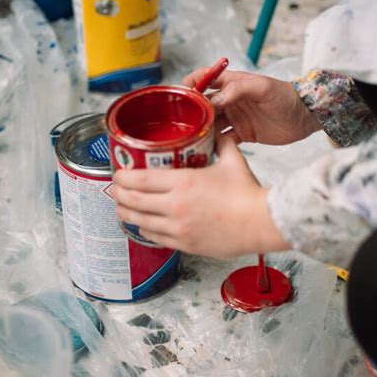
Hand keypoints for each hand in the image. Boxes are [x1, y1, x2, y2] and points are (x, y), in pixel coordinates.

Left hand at [112, 131, 289, 257]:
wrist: (261, 222)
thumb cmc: (247, 193)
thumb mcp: (231, 160)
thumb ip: (219, 144)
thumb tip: (215, 132)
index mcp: (183, 183)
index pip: (139, 179)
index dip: (122, 177)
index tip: (118, 173)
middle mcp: (175, 206)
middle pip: (133, 200)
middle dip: (119, 194)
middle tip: (114, 190)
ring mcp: (178, 228)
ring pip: (140, 221)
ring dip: (127, 213)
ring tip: (121, 207)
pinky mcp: (185, 244)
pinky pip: (155, 237)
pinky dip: (145, 229)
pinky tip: (142, 224)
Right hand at [183, 67, 319, 144]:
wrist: (306, 117)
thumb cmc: (286, 96)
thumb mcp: (263, 88)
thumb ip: (238, 90)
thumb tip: (214, 99)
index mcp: (232, 83)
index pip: (203, 78)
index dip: (189, 85)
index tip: (178, 97)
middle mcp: (229, 99)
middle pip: (202, 104)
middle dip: (190, 112)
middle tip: (180, 124)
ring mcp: (235, 117)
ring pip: (210, 123)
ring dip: (201, 130)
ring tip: (190, 139)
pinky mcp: (242, 134)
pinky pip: (223, 139)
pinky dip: (214, 144)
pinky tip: (207, 149)